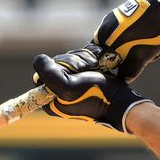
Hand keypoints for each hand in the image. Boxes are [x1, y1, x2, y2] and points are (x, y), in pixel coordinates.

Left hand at [32, 51, 148, 132]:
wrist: (121, 101)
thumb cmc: (95, 95)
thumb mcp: (67, 87)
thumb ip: (48, 73)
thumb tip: (39, 59)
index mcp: (50, 99)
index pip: (43, 72)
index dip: (56, 67)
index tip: (71, 73)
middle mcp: (59, 93)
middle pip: (56, 64)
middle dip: (72, 63)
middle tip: (84, 72)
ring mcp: (73, 85)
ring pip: (70, 60)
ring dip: (82, 60)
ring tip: (93, 69)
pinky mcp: (85, 78)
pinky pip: (81, 61)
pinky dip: (89, 60)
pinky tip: (97, 66)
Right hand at [93, 0, 159, 81]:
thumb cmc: (152, 31)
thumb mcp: (142, 56)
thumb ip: (130, 70)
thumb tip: (124, 78)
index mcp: (103, 35)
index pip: (101, 57)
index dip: (114, 65)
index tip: (127, 68)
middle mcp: (107, 24)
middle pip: (115, 49)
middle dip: (131, 56)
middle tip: (147, 58)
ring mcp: (118, 16)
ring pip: (126, 40)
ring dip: (139, 47)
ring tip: (156, 48)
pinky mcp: (129, 11)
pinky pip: (132, 30)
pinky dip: (142, 36)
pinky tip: (156, 38)